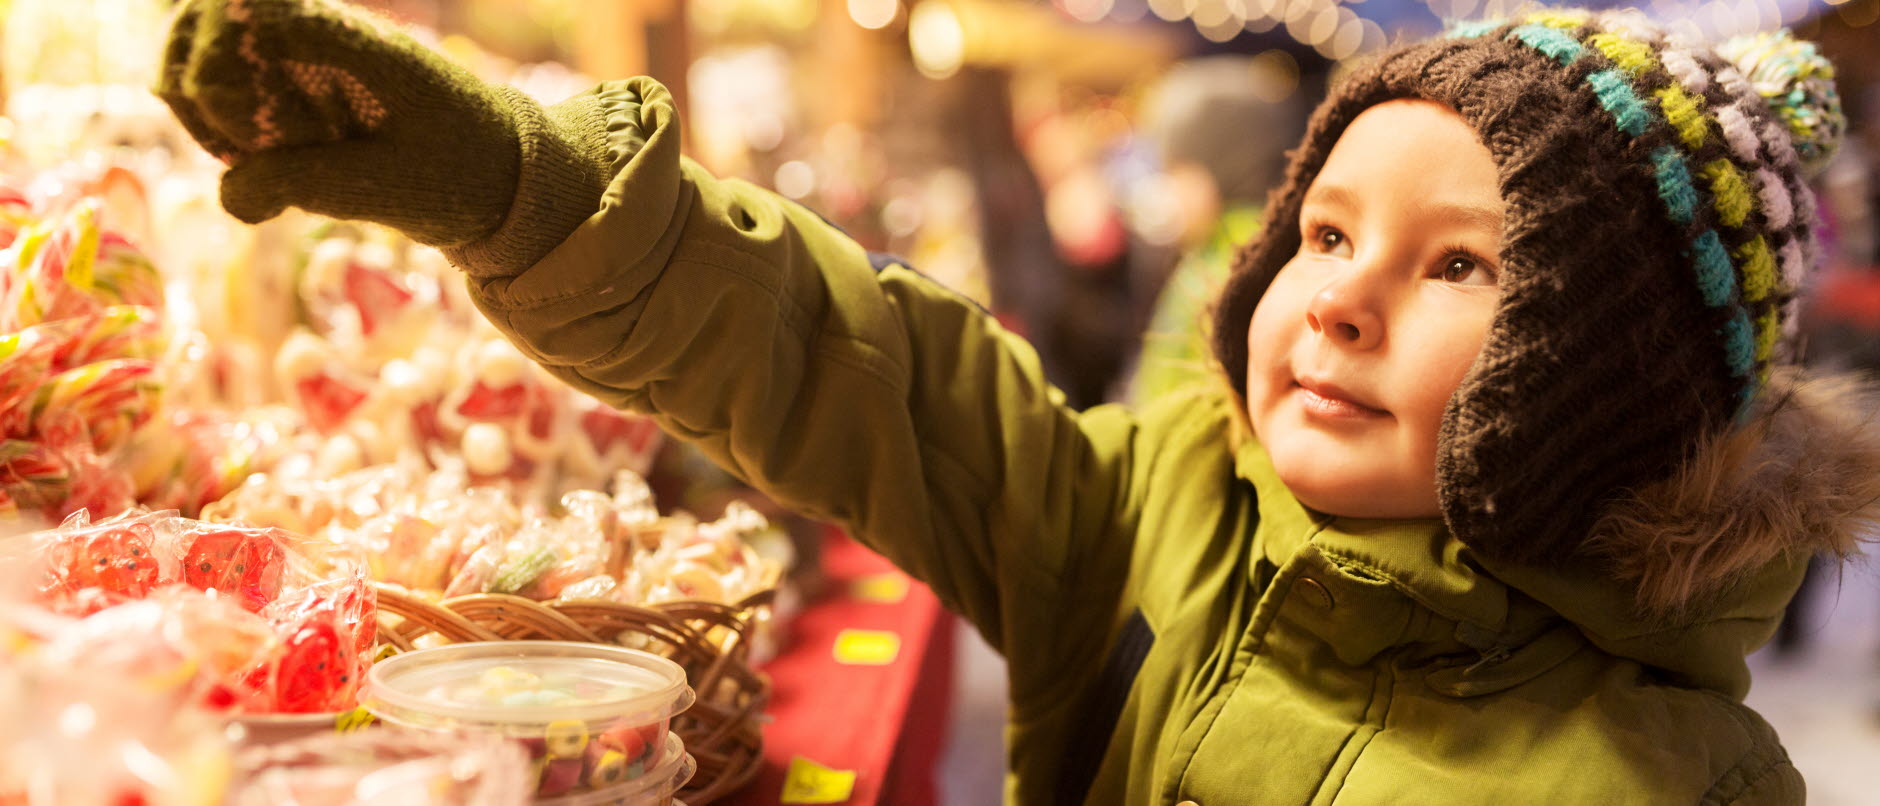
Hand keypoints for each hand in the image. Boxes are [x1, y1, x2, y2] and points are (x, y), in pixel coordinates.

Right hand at [156, 0, 521, 246]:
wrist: (501, 171)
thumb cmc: (456, 174)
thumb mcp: (385, 187)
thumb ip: (302, 181)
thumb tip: (229, 192)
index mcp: (344, 41)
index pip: (239, 19)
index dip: (219, 79)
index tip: (255, 143)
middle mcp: (315, 30)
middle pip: (199, 24)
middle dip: (198, 90)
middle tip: (245, 153)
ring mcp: (301, 49)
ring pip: (198, 46)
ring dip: (202, 103)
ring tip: (249, 157)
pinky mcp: (295, 76)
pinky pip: (223, 72)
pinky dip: (217, 112)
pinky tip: (251, 155)